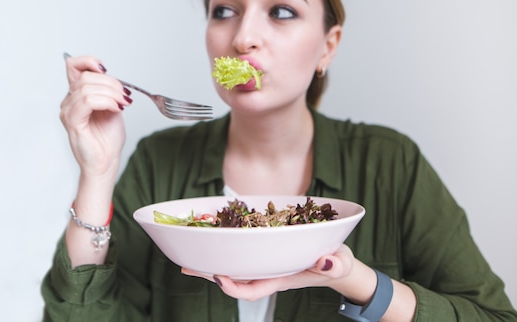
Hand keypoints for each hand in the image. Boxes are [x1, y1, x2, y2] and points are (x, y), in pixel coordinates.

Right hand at [60, 55, 131, 177]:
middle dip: (111, 82)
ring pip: (87, 87)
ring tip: (122, 103)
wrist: (106, 161)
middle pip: (86, 76)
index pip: (73, 66)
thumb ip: (108, 91)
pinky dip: (106, 101)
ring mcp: (68, 111)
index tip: (106, 69)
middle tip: (124, 96)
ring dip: (111, 92)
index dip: (89, 61)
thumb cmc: (107, 139)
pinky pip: (88, 101)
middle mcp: (69, 101)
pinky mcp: (72, 122)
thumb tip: (112, 77)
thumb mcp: (112, 106)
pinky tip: (115, 109)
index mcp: (77, 95)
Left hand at [182, 244, 354, 301]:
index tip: (218, 278)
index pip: (253, 289)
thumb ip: (335, 266)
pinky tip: (214, 238)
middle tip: (187, 264)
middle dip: (211, 273)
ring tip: (189, 253)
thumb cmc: (338, 264)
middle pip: (235, 277)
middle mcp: (270, 272)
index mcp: (282, 278)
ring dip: (214, 259)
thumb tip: (325, 262)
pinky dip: (228, 246)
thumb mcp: (340, 264)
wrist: (338, 260)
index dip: (234, 287)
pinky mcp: (267, 251)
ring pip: (236, 265)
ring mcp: (267, 262)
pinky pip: (243, 252)